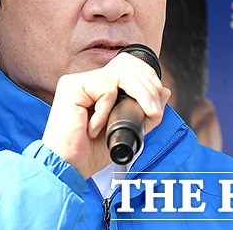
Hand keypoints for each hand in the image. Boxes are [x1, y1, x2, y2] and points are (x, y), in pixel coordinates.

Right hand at [41, 52, 170, 177]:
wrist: (67, 168)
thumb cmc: (90, 152)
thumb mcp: (127, 129)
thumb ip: (145, 110)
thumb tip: (165, 90)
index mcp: (99, 85)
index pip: (128, 64)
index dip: (147, 76)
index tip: (157, 102)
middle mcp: (88, 79)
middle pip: (128, 65)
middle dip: (149, 87)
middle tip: (155, 112)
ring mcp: (78, 81)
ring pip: (122, 73)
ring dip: (141, 94)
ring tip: (146, 115)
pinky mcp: (71, 87)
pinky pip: (106, 90)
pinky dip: (107, 110)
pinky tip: (96, 129)